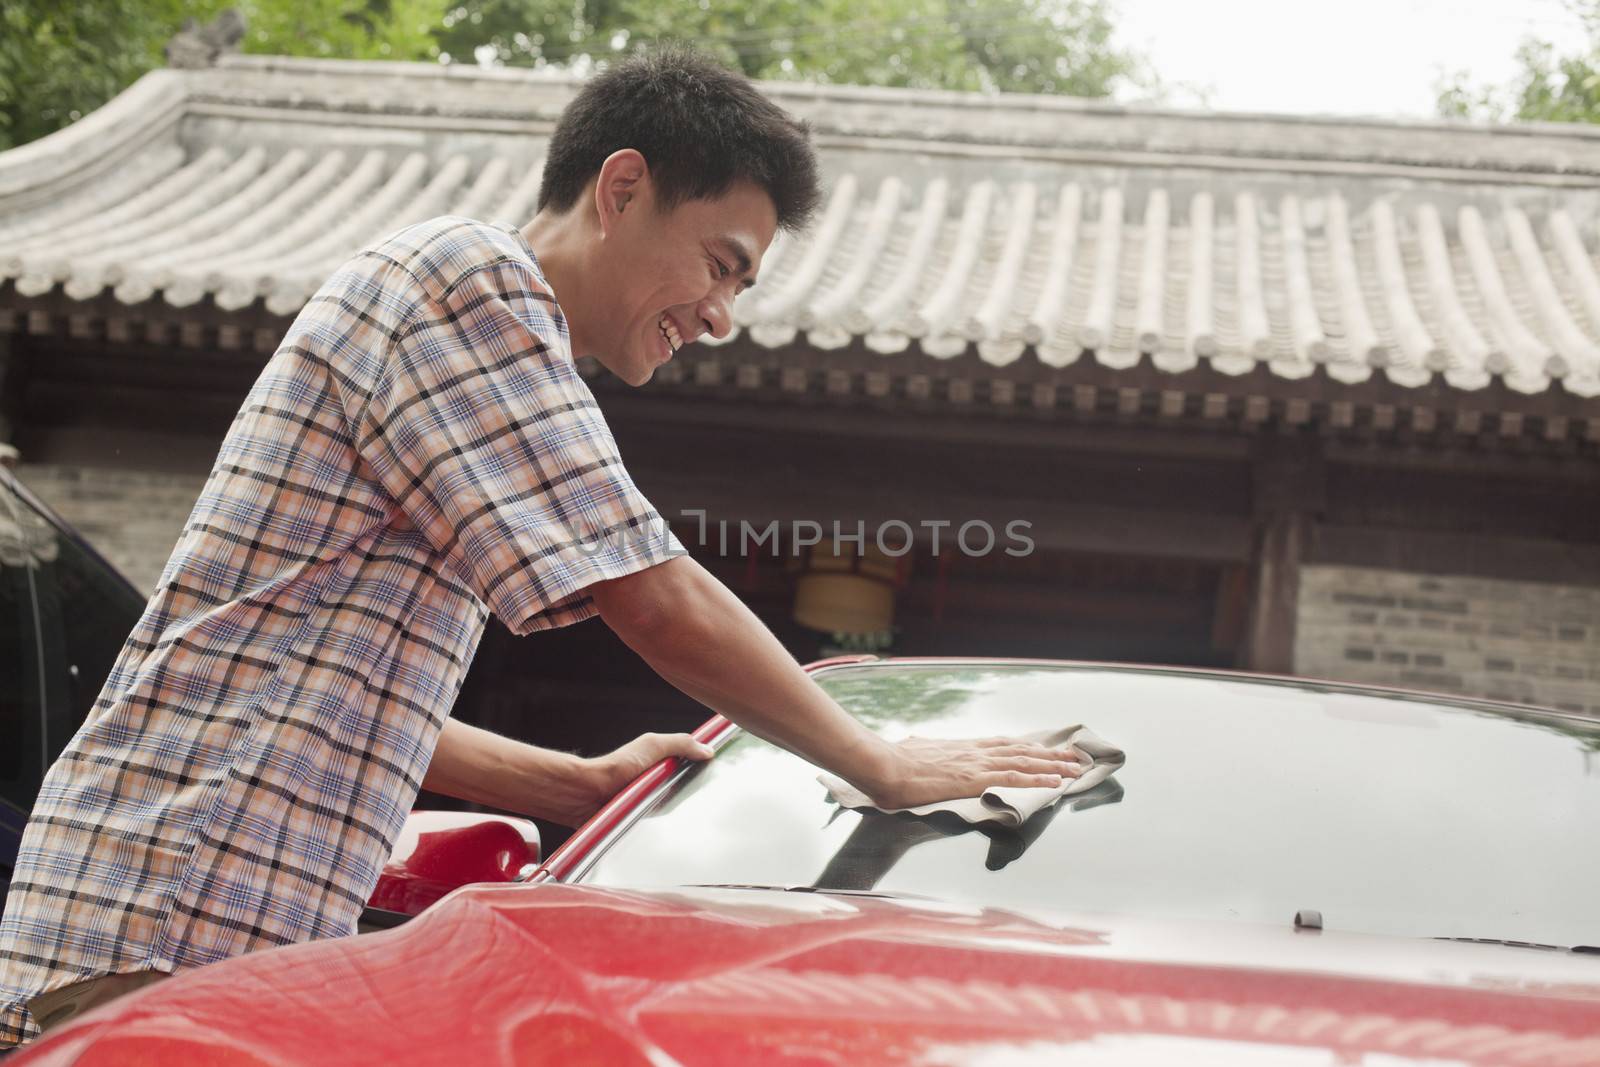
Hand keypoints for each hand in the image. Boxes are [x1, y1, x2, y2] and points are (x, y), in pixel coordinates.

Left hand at [555, 732, 714, 826]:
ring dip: (683, 813)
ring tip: (692, 815)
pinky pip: (662, 827)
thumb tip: (708, 750)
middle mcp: (656, 782)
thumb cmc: (616, 768)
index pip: (692, 765)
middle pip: (688, 790)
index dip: (707, 769)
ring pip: (677, 810)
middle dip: (698, 794)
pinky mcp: (641, 823)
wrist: (588, 795)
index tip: (721, 773)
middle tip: (711, 799)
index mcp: (661, 763)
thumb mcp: (652, 746)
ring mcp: (649, 803)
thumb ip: (680, 743)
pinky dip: (669, 828)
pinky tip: (675, 829)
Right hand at [864, 735, 1082, 809]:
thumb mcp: (914, 751)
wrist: (885, 766)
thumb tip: (914, 745)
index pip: (1003, 744)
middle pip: (1021, 750)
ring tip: (1074, 768)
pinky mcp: (974, 779)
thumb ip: (922, 750)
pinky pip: (1014, 777)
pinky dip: (1038, 778)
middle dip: (1049, 754)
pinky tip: (1055, 782)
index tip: (1045, 748)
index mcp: (962, 747)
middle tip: (1073, 756)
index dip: (1027, 747)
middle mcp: (975, 751)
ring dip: (1053, 765)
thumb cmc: (893, 763)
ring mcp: (976, 764)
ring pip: (1024, 761)